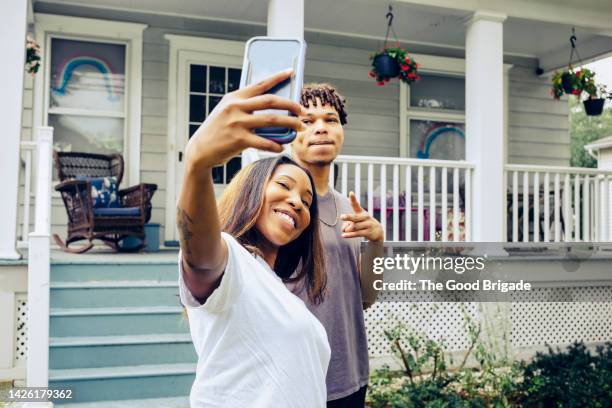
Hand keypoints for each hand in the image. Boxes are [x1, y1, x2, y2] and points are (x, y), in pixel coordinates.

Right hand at [184, 69, 305, 170]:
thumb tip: (273, 109)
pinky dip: (276, 145)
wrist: (199, 150)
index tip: (291, 72)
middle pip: (271, 101)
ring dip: (290, 124)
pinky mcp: (238, 140)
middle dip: (291, 104)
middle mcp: (236, 107)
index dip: (278, 77)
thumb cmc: (218, 130)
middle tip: (302, 110)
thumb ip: (245, 107)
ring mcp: (237, 123)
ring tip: (300, 127)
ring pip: (272, 120)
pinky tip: (282, 147)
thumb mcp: (227, 112)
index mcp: (234, 97)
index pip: (260, 84)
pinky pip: (264, 142)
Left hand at [340, 192, 383, 241]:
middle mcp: (365, 217)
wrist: (378, 231)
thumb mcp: (357, 222)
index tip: (351, 193)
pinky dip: (349, 235)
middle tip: (341, 217)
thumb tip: (344, 230)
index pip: (356, 205)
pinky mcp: (368, 232)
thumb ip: (348, 224)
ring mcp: (368, 224)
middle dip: (348, 217)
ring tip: (344, 231)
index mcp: (361, 212)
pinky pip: (357, 233)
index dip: (353, 199)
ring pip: (355, 227)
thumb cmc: (364, 224)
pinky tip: (343, 235)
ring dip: (348, 229)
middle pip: (355, 217)